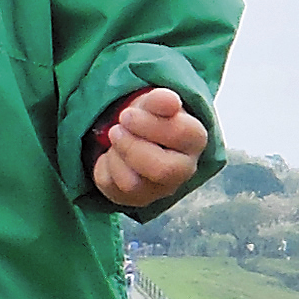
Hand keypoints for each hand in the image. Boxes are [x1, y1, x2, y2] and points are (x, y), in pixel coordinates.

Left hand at [88, 87, 207, 207]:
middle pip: (162, 169)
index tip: (127, 114)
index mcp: (194, 141)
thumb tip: (169, 101)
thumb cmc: (151, 116)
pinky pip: (112, 187)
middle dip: (131, 146)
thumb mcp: (154, 102)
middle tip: (117, 128)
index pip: (181, 136)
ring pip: (132, 183)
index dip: (149, 124)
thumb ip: (161, 100)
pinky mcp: (135, 198)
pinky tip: (112, 154)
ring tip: (114, 137)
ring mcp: (159, 189)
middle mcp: (183, 170)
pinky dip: (104, 165)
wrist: (137, 132)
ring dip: (117, 155)